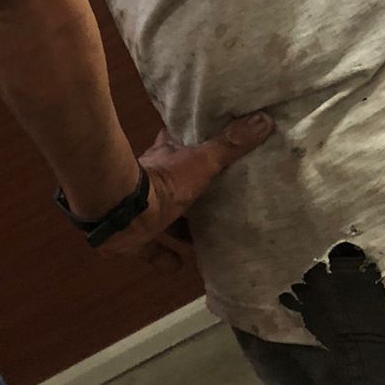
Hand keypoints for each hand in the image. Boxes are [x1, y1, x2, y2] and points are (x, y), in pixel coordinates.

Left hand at [100, 111, 273, 264]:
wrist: (120, 213)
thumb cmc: (162, 183)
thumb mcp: (201, 162)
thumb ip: (229, 145)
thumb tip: (264, 119)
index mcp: (165, 156)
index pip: (179, 141)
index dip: (194, 140)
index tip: (212, 140)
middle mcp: (151, 181)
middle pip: (176, 182)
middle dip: (194, 190)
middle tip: (221, 197)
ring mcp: (140, 211)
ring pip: (164, 217)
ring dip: (182, 226)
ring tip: (209, 235)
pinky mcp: (133, 239)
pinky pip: (153, 250)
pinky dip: (167, 258)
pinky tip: (182, 265)